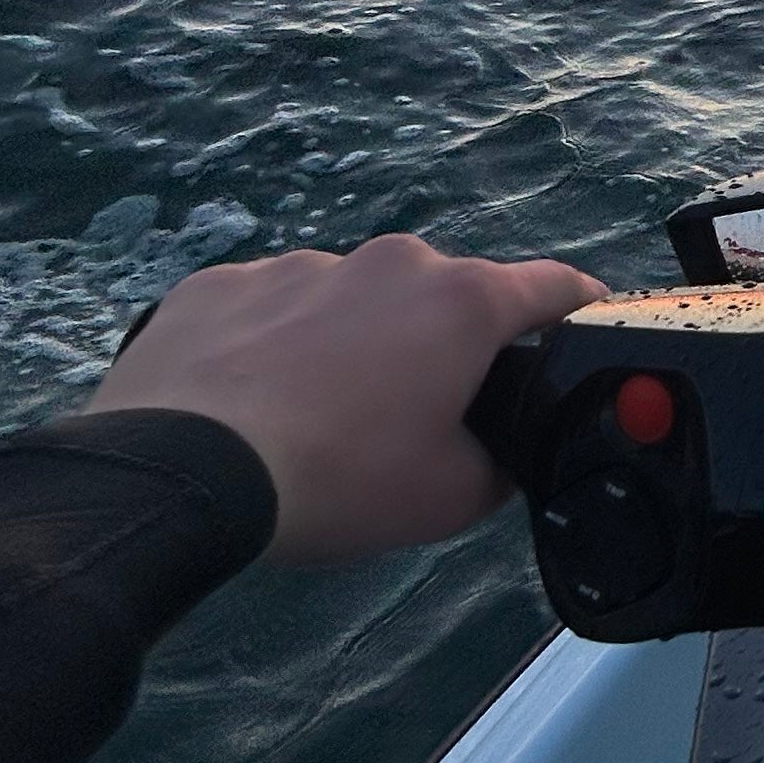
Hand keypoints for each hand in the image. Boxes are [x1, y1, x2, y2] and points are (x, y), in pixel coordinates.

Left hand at [88, 233, 607, 564]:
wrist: (179, 473)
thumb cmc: (337, 483)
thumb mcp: (451, 500)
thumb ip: (502, 464)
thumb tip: (504, 451)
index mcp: (461, 303)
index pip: (557, 286)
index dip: (582, 311)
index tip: (584, 331)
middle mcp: (388, 263)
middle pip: (444, 296)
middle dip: (443, 345)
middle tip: (420, 416)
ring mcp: (298, 265)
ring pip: (353, 300)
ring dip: (356, 344)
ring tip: (320, 419)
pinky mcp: (220, 283)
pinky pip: (271, 309)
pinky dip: (276, 346)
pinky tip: (253, 405)